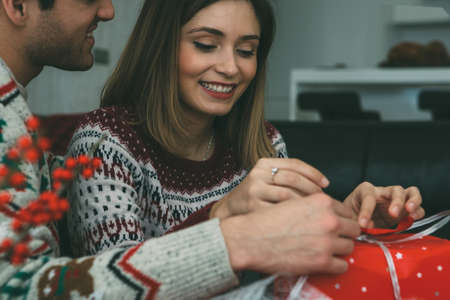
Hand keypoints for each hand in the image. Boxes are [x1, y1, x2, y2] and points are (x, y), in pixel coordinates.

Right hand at [211, 158, 328, 218]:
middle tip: (324, 201)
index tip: (326, 183)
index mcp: (264, 163)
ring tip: (315, 212)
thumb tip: (321, 184)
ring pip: (288, 195)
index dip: (313, 173)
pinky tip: (302, 221)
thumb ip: (288, 177)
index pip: (294, 163)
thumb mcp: (268, 178)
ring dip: (305, 204)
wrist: (230, 210)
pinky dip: (294, 216)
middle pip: (293, 178)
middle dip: (312, 189)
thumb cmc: (256, 195)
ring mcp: (254, 190)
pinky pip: (279, 211)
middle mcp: (258, 174)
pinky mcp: (253, 207)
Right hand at [220, 193, 360, 275]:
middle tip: (332, 238)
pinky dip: (334, 265)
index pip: (347, 211)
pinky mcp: (321, 262)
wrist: (250, 239)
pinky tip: (322, 262)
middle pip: (353, 228)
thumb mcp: (294, 203)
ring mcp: (327, 241)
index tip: (334, 225)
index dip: (340, 219)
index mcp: (322, 202)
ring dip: (339, 250)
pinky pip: (342, 266)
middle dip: (344, 234)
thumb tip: (330, 216)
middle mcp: (329, 220)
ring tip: (324, 250)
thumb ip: (315, 207)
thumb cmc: (267, 221)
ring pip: (350, 247)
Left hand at [344, 182, 424, 227]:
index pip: (368, 197)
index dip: (366, 211)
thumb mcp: (349, 217)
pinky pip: (416, 206)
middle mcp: (382, 192)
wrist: (355, 221)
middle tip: (393, 213)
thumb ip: (355, 221)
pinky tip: (414, 217)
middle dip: (396, 201)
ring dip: (412, 201)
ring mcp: (395, 199)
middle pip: (395, 190)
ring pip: (410, 192)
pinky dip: (418, 211)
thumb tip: (364, 228)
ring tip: (410, 211)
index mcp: (365, 190)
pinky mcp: (404, 210)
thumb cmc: (351, 216)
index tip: (362, 224)